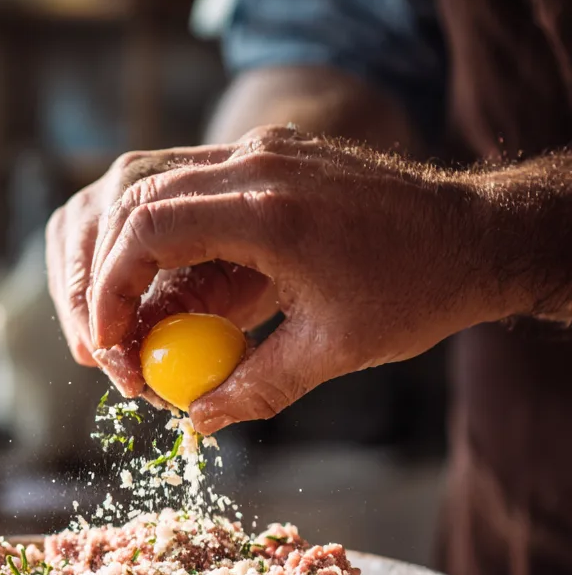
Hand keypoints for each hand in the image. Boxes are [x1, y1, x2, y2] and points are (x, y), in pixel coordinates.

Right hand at [74, 128, 504, 432]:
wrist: (476, 234)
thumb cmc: (413, 290)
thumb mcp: (331, 352)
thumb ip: (252, 389)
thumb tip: (193, 422)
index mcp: (271, 209)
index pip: (145, 230)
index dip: (107, 295)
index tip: (107, 351)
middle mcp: (257, 164)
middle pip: (126, 201)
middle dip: (98, 280)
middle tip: (104, 348)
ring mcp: (258, 152)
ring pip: (139, 185)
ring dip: (113, 255)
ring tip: (121, 324)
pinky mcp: (261, 158)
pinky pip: (174, 185)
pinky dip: (147, 239)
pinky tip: (159, 295)